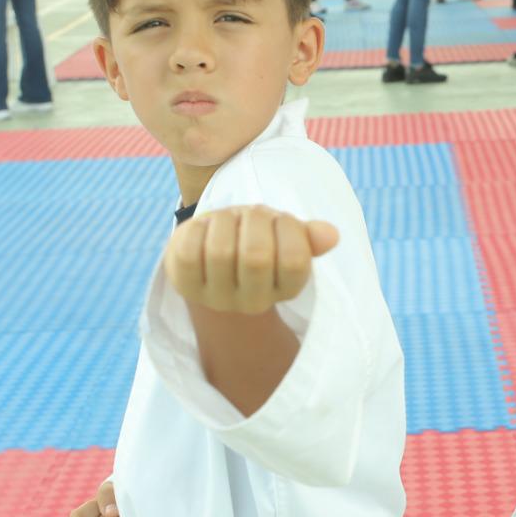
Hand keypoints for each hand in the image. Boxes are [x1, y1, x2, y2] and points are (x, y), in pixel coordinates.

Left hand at [163, 205, 338, 314]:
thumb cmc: (255, 239)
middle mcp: (253, 302)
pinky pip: (188, 251)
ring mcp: (216, 298)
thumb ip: (306, 235)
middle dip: (253, 220)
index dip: (288, 227)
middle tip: (251, 214)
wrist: (209, 257)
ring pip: (220, 251)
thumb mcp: (284, 234)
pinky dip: (197, 228)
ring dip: (224, 221)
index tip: (280, 220)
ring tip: (227, 220)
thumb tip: (331, 234)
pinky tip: (204, 230)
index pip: (295, 260)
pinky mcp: (185, 284)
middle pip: (256, 256)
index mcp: (286, 289)